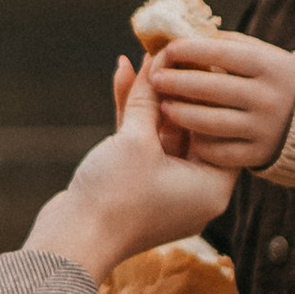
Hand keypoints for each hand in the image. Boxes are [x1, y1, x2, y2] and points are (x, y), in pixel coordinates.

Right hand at [26, 57, 232, 283]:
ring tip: (144, 57)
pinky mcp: (139, 189)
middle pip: (193, 129)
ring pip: (164, 135)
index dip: (210, 89)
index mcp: (212, 187)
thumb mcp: (135, 140)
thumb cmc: (114, 197)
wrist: (72, 242)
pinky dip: (134, 119)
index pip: (222, 128)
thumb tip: (156, 62)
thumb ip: (148, 99)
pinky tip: (123, 78)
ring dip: (151, 99)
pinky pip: (144, 147)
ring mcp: (166, 191)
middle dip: (177, 90)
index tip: (202, 57)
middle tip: (173, 51)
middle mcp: (195, 191)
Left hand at [148, 31, 294, 174]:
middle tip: (155, 79)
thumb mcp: (258, 54)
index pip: (223, 54)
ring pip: (212, 123)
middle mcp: (270, 97)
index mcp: (270, 65)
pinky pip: (221, 152)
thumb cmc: (268, 78)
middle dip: (177, 82)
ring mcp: (265, 128)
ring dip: (181, 114)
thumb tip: (179, 33)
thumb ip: (224, 45)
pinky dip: (200, 143)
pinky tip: (186, 134)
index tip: (168, 49)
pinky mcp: (259, 154)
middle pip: (213, 89)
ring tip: (162, 107)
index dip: (191, 50)